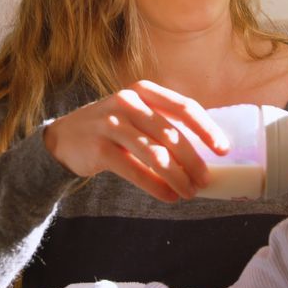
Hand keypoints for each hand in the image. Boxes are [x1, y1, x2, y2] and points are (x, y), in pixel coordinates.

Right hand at [42, 80, 229, 202]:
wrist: (64, 137)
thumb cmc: (112, 128)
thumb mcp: (136, 114)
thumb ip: (165, 123)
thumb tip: (206, 150)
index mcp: (144, 91)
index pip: (184, 108)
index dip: (207, 129)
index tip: (223, 149)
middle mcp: (128, 102)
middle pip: (172, 134)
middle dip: (194, 161)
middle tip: (205, 180)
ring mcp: (111, 124)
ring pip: (155, 155)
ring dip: (177, 177)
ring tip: (189, 192)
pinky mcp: (99, 149)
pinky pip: (135, 171)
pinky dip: (156, 187)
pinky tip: (169, 196)